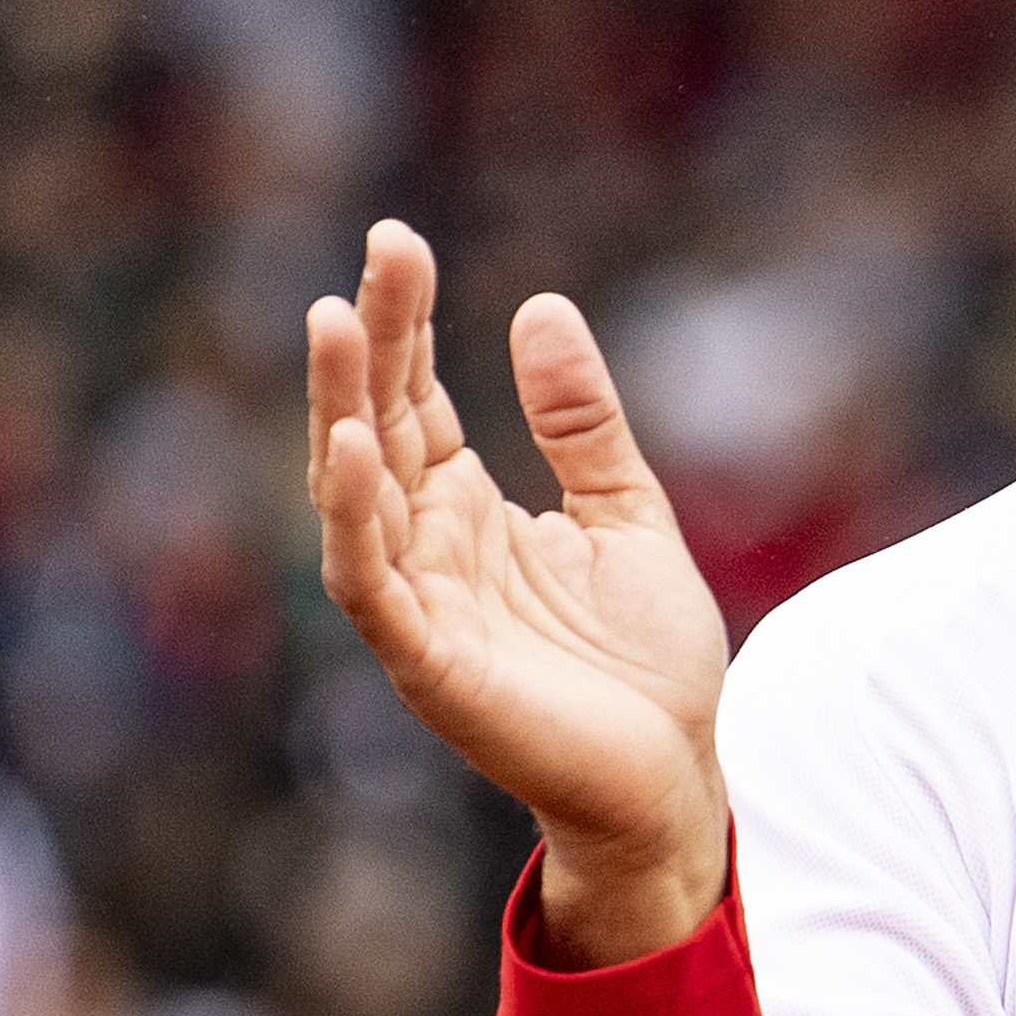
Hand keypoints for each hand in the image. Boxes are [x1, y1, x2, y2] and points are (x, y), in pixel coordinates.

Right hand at [306, 218, 732, 964]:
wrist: (676, 776)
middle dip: (373, 341)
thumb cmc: (647, 662)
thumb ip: (581, 424)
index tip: (399, 239)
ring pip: (355, 492)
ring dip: (342, 408)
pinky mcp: (427, 662)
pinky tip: (356, 450)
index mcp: (468, 509)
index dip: (406, 321)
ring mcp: (419, 604)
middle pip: (378, 425)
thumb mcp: (627, 514)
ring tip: (339, 322)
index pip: (417, 397)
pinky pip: (371, 583)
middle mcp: (428, 548)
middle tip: (384, 251)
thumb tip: (539, 307)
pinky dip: (356, 518)